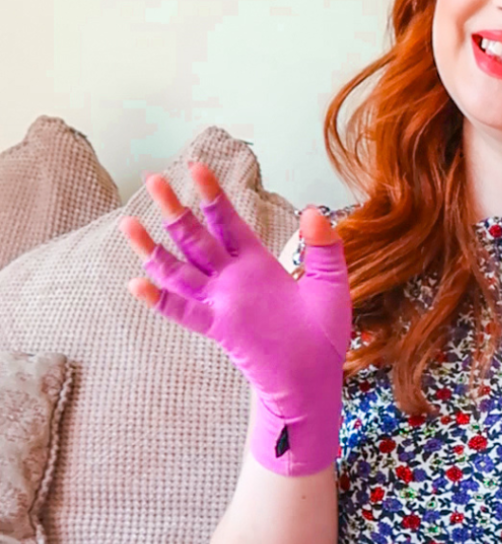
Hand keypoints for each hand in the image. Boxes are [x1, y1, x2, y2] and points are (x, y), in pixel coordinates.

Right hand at [120, 162, 352, 475]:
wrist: (315, 376)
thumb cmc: (323, 333)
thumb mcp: (330, 283)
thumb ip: (324, 248)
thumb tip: (314, 211)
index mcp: (257, 264)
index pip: (228, 222)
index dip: (211, 195)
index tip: (195, 167)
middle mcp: (233, 279)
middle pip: (196, 237)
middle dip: (175, 209)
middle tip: (152, 179)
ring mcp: (222, 303)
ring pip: (179, 270)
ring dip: (154, 249)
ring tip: (129, 224)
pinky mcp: (220, 328)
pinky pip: (184, 312)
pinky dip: (160, 300)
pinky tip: (136, 283)